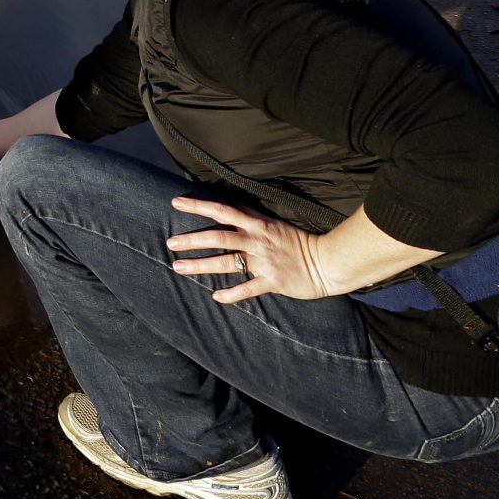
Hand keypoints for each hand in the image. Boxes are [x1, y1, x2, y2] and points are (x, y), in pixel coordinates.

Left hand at [166, 196, 335, 303]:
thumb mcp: (273, 223)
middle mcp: (257, 241)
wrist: (327, 262)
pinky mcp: (272, 281)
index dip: (199, 206)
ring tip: (178, 267)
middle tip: (170, 243)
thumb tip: (230, 204)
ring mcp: (264, 262)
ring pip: (227, 263)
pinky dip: (231, 294)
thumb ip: (251, 216)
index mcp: (257, 225)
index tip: (176, 203)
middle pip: (219, 238)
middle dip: (192, 240)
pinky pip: (247, 289)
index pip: (223, 211)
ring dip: (201, 265)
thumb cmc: (298, 241)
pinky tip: (215, 296)